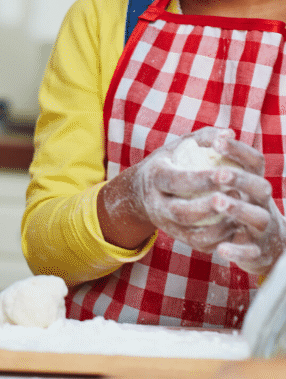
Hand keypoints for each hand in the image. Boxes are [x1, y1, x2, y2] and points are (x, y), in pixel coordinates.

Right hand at [125, 127, 244, 251]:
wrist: (142, 192)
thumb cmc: (169, 162)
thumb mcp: (179, 145)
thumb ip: (204, 138)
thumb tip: (229, 133)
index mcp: (155, 176)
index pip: (177, 180)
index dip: (201, 179)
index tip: (225, 173)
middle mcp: (156, 203)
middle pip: (181, 212)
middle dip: (209, 207)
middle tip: (234, 196)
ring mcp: (166, 224)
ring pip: (190, 234)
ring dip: (217, 227)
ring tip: (237, 213)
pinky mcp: (178, 238)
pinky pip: (199, 245)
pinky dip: (219, 240)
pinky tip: (234, 226)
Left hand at [209, 135, 285, 275]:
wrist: (266, 247)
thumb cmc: (242, 204)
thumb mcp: (237, 183)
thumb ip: (225, 160)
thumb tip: (221, 133)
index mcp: (255, 183)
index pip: (254, 161)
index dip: (238, 150)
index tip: (217, 141)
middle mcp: (263, 203)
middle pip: (261, 187)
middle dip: (240, 179)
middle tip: (218, 173)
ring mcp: (263, 228)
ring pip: (258, 217)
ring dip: (238, 209)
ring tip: (217, 201)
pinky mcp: (257, 251)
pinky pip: (250, 252)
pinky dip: (237, 251)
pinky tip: (220, 249)